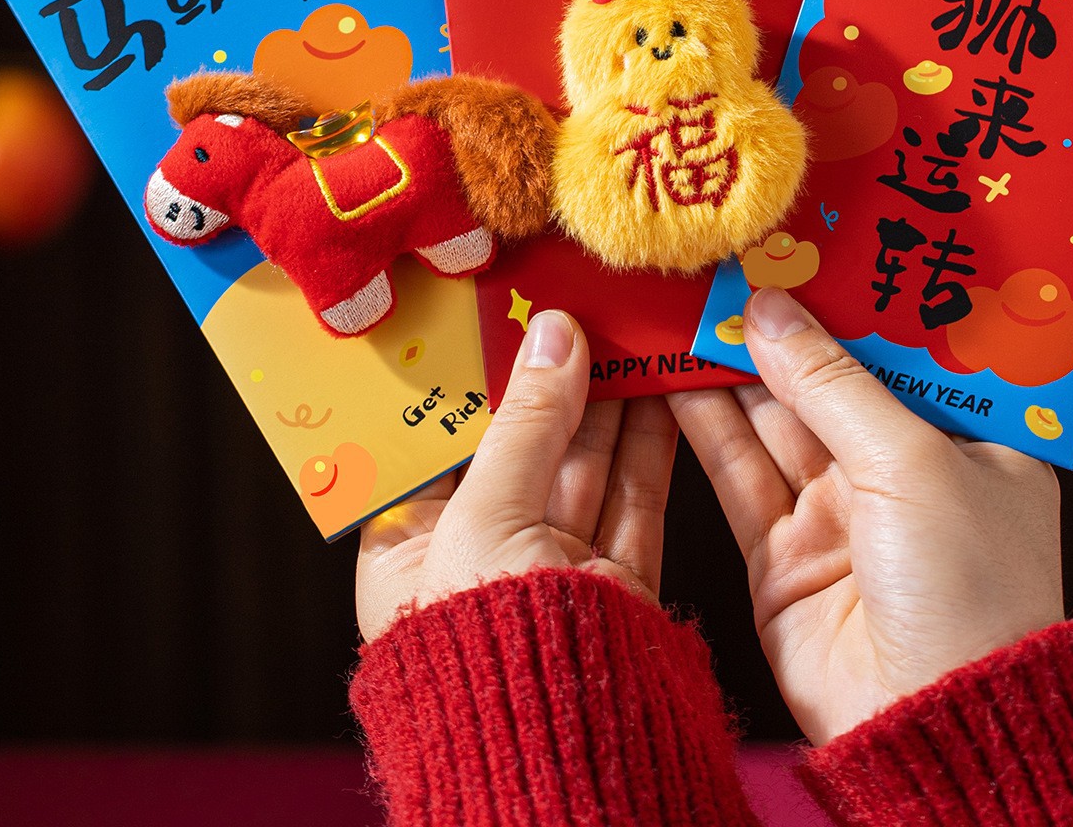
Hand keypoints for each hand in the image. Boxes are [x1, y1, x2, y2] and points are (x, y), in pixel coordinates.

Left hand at [356, 310, 677, 643]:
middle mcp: (480, 559)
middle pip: (518, 448)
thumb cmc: (481, 648)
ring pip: (582, 466)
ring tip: (626, 334)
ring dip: (607, 401)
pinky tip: (659, 391)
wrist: (562, 759)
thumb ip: (526, 421)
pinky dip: (647, 444)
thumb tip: (553, 337)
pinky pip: (631, 500)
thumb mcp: (486, 515)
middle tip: (580, 313)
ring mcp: (549, 572)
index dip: (471, 381)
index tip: (502, 320)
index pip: (439, 445)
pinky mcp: (612, 585)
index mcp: (412, 550)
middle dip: (551, 380)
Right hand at [670, 287, 1062, 746]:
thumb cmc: (968, 590)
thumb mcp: (911, 462)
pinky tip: (672, 373)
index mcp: (966, 441)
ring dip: (729, 365)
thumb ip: (833, 383)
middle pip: (828, 378)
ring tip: (684, 303)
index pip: (903, 347)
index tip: (799, 241)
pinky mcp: (783, 554)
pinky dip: (702, 424)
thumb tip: (768, 312)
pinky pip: (736, 472)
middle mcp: (902, 471)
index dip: (851, 295)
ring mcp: (839, 512)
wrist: (934, 730)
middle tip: (722, 264)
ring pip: (772, 419)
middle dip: (776, 325)